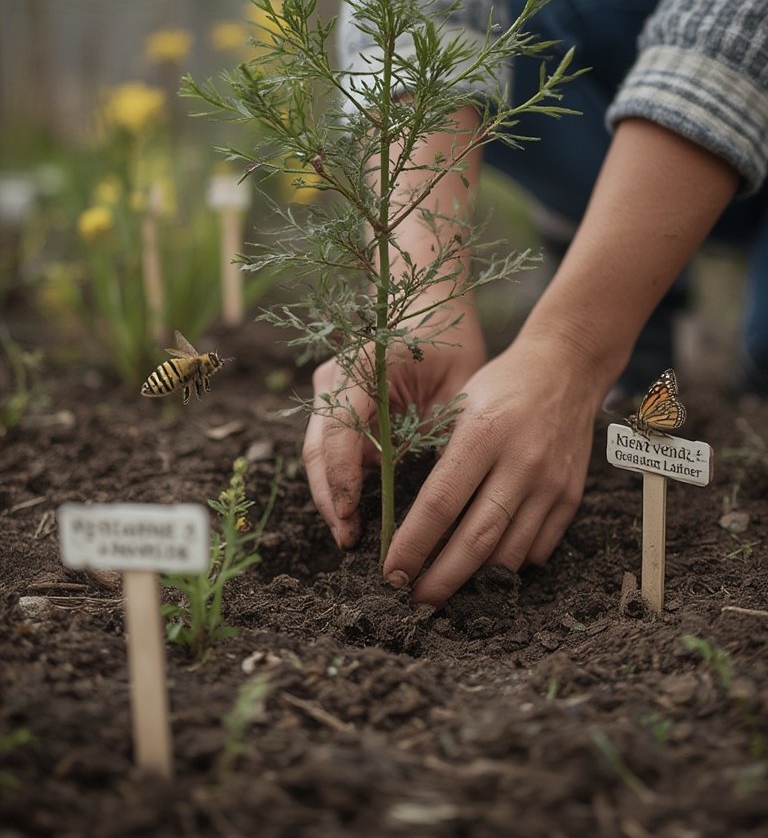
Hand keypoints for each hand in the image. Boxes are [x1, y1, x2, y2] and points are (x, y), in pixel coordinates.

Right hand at [302, 303, 486, 549]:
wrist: (429, 298)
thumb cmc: (451, 337)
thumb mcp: (459, 384)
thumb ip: (444, 433)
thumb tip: (443, 499)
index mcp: (365, 364)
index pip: (339, 428)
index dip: (341, 478)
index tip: (352, 519)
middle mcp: (337, 375)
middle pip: (318, 447)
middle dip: (331, 498)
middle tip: (349, 539)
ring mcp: (330, 386)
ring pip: (319, 449)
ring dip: (332, 491)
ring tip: (351, 532)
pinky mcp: (334, 399)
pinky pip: (330, 444)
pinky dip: (340, 476)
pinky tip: (357, 507)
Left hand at [381, 332, 605, 604]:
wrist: (567, 369)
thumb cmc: (502, 384)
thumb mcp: (460, 406)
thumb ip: (442, 459)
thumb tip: (415, 522)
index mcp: (484, 434)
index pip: (440, 503)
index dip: (413, 544)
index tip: (392, 570)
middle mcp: (521, 462)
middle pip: (476, 539)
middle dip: (441, 579)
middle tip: (415, 601)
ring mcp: (551, 484)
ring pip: (509, 554)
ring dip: (474, 580)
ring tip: (446, 587)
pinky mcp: (571, 497)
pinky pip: (538, 549)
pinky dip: (510, 565)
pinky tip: (488, 566)